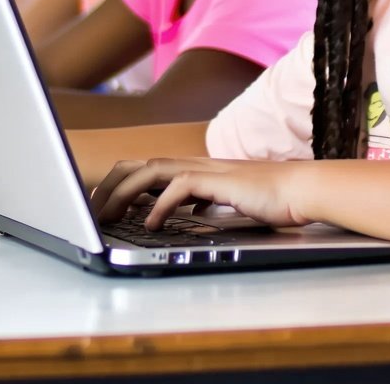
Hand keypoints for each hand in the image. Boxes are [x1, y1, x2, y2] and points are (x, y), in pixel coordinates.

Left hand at [90, 157, 312, 230]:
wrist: (300, 190)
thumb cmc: (267, 197)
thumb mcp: (223, 200)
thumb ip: (201, 201)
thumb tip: (183, 213)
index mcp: (192, 168)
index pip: (143, 167)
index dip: (117, 183)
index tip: (99, 205)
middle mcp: (193, 164)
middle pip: (137, 164)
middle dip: (109, 186)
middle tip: (90, 211)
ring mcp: (205, 170)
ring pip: (151, 170)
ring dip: (123, 192)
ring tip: (107, 216)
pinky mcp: (219, 181)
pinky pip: (180, 187)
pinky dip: (159, 205)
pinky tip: (149, 225)